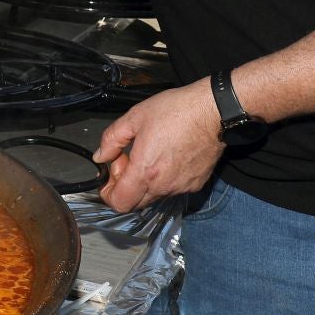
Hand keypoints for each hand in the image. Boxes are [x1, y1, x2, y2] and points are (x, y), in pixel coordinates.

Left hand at [91, 79, 225, 212]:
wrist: (213, 111)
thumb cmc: (176, 111)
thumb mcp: (135, 117)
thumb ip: (112, 139)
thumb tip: (101, 156)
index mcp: (145, 171)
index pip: (119, 203)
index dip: (109, 193)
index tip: (112, 173)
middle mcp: (164, 185)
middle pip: (135, 203)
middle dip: (126, 185)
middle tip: (129, 159)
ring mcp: (181, 187)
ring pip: (154, 195)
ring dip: (145, 181)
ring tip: (150, 154)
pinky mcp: (195, 184)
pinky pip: (173, 189)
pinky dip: (165, 179)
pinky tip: (168, 156)